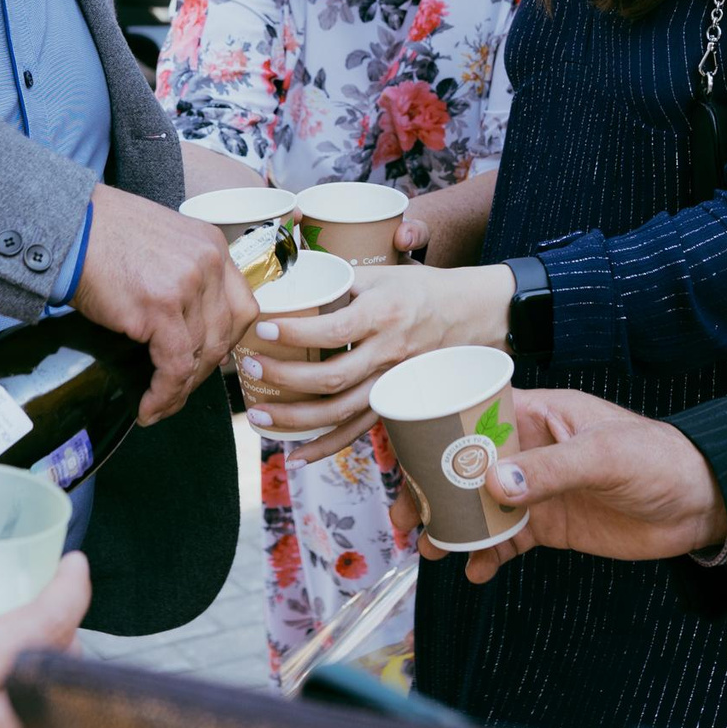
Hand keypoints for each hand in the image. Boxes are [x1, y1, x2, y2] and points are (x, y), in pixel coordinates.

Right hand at [75, 185, 256, 422]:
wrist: (69, 225)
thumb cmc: (104, 234)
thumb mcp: (164, 244)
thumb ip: (188, 277)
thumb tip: (197, 330)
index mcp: (212, 247)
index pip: (241, 307)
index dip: (226, 342)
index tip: (207, 361)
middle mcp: (208, 264)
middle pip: (225, 335)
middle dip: (203, 369)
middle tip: (179, 388)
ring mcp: (188, 286)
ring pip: (201, 355)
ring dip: (182, 388)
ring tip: (160, 403)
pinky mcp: (160, 309)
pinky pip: (174, 366)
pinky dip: (164, 393)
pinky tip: (149, 405)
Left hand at [241, 260, 512, 454]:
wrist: (476, 314)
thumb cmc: (425, 289)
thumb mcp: (385, 273)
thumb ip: (340, 280)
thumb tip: (290, 278)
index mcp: (384, 315)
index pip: (332, 330)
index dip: (293, 332)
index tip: (261, 327)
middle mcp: (389, 354)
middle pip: (331, 378)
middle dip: (284, 378)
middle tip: (250, 368)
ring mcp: (393, 384)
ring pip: (340, 413)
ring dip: (295, 419)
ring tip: (258, 415)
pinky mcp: (396, 403)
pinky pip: (359, 431)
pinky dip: (327, 447)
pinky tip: (296, 454)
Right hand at [388, 388, 726, 583]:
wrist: (701, 505)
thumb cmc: (659, 459)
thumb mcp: (604, 456)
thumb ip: (552, 470)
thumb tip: (496, 482)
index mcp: (540, 415)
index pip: (475, 413)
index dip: (437, 430)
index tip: (405, 453)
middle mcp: (531, 450)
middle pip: (466, 466)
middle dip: (433, 489)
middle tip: (406, 516)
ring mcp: (538, 489)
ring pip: (480, 506)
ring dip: (453, 526)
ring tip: (432, 548)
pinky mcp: (551, 525)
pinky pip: (507, 540)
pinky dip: (487, 555)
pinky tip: (476, 571)